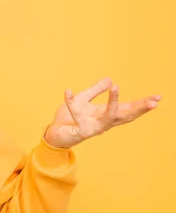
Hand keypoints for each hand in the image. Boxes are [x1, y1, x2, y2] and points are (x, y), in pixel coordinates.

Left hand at [44, 77, 160, 148]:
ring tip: (116, 87)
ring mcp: (93, 128)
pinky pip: (77, 114)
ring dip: (112, 102)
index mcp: (106, 115)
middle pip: (125, 115)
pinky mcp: (80, 130)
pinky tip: (68, 92)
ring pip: (107, 117)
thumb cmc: (69, 118)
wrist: (54, 133)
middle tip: (154, 102)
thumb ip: (95, 90)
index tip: (157, 98)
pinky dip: (72, 102)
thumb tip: (111, 79)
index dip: (142, 104)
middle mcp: (103, 123)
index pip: (128, 109)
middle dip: (139, 108)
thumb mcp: (82, 100)